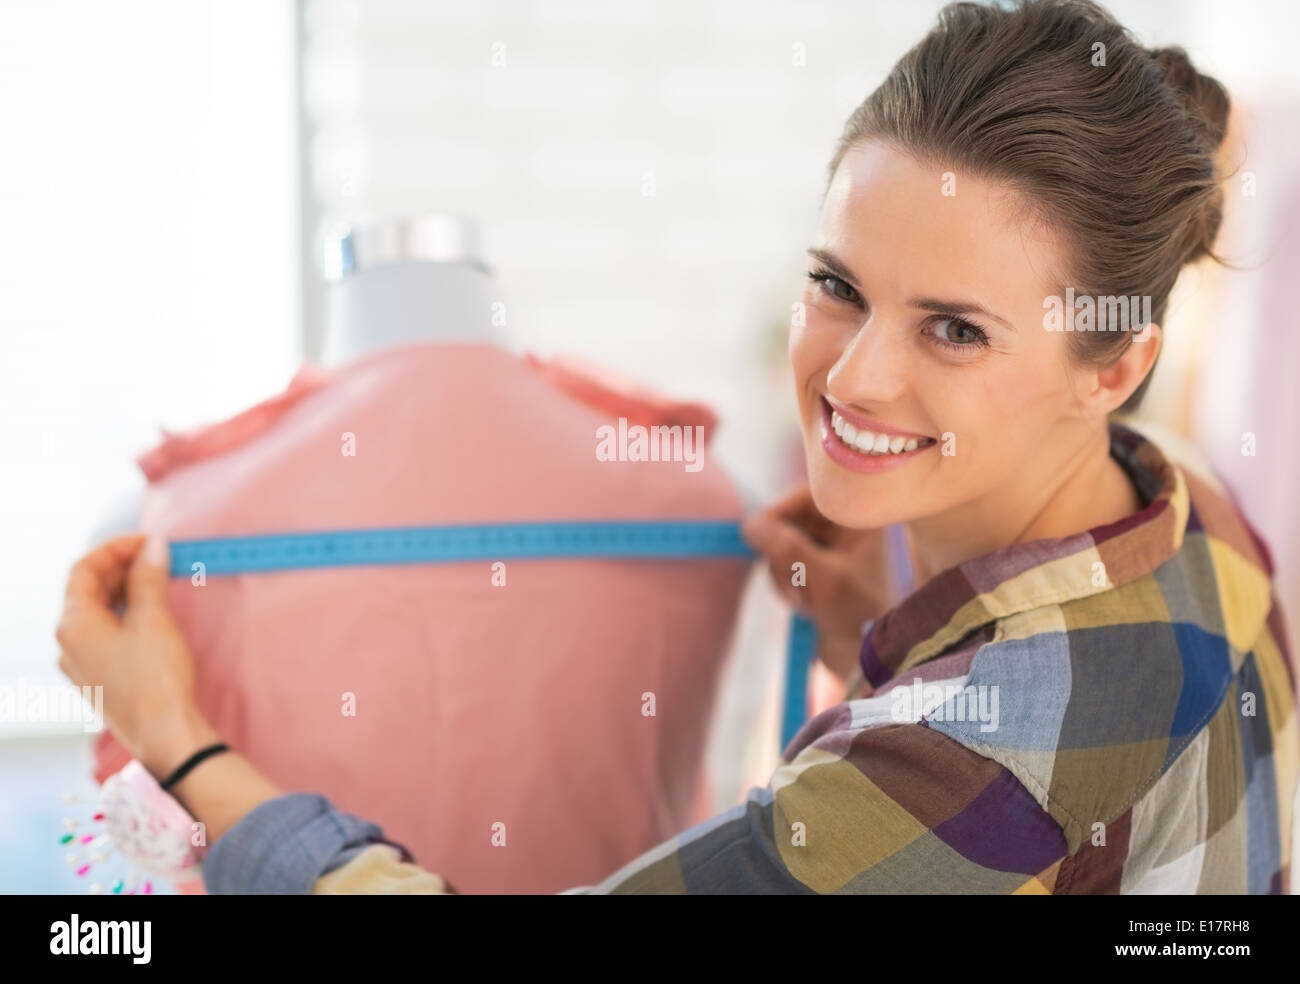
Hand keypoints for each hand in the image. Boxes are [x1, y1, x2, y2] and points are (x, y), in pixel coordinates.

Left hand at [55, 532, 212, 777]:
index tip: (148, 541)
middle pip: (86, 590)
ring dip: (122, 591)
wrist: (163, 734)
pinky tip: (148, 615)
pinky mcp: (98, 679)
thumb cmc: (156, 678)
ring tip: (156, 581)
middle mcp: (68, 643)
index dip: (114, 548)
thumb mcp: (153, 621)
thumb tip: (152, 548)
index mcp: (73, 625)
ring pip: (95, 613)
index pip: (83, 569)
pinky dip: (123, 615)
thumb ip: (148, 579)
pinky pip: (103, 635)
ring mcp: (81, 664)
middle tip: (155, 557)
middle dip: (119, 568)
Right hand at [741, 483, 895, 684]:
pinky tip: (805, 605)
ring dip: (783, 574)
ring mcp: (827, 547)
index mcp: (858, 518)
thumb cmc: (860, 615)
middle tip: (795, 585)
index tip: (760, 537)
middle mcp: (842, 526)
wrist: (868, 655)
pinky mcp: (814, 566)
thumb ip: (788, 549)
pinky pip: (783, 564)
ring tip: (805, 602)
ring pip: (780, 545)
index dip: (778, 514)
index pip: (805, 495)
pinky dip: (786, 584)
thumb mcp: (825, 580)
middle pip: (788, 521)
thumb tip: (750, 524)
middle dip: (783, 555)